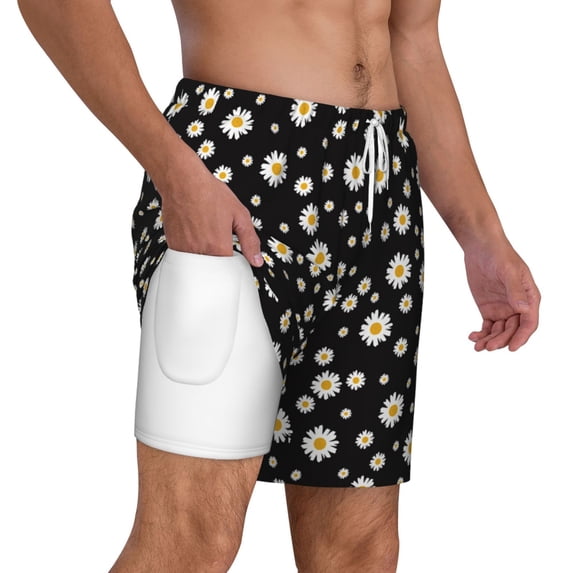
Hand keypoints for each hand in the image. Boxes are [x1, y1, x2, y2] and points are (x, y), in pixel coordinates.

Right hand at [151, 147, 262, 266]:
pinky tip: (195, 235)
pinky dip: (191, 252)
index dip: (232, 264)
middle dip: (218, 261)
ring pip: (198, 266)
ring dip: (204, 256)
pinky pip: (184, 258)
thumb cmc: (209, 193)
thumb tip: (257, 260)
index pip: (228, 271)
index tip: (233, 255)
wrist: (183, 181)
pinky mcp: (173, 245)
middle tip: (218, 240)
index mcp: (219, 247)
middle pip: (212, 270)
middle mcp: (200, 252)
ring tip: (206, 234)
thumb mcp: (240, 215)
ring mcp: (184, 250)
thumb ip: (250, 241)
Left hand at [463, 239, 539, 350]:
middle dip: (501, 340)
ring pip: (499, 331)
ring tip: (478, 346)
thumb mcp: (508, 272)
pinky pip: (487, 326)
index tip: (512, 348)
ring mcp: (503, 309)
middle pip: (512, 330)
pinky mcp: (488, 309)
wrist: (481, 248)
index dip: (522, 337)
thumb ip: (515, 291)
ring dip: (490, 340)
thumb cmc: (500, 255)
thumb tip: (523, 308)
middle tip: (488, 347)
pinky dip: (482, 334)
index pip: (529, 323)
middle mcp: (518, 306)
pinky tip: (473, 337)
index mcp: (530, 298)